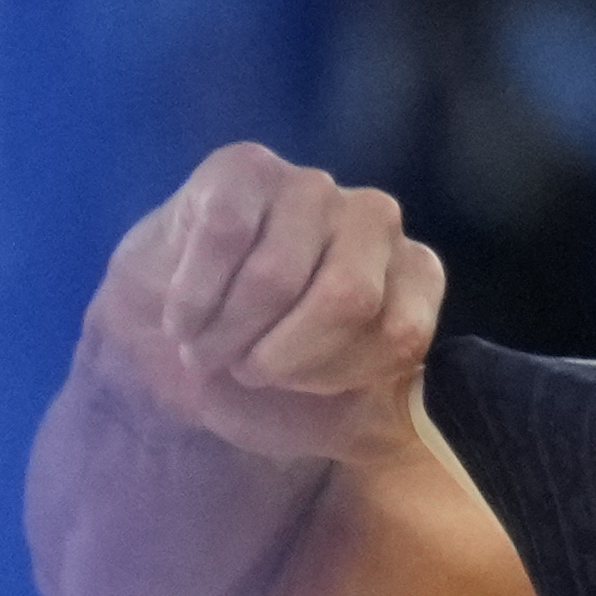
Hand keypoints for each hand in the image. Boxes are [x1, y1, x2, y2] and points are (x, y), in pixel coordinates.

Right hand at [84, 142, 444, 465]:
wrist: (171, 343)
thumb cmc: (266, 375)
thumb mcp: (340, 420)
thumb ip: (393, 427)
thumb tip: (424, 427)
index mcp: (415, 276)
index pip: (398, 335)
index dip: (333, 376)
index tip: (297, 385)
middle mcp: (377, 220)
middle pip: (346, 298)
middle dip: (278, 355)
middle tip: (243, 368)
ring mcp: (313, 187)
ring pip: (275, 275)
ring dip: (226, 333)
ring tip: (208, 346)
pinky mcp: (246, 168)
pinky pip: (222, 235)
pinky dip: (192, 296)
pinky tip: (184, 314)